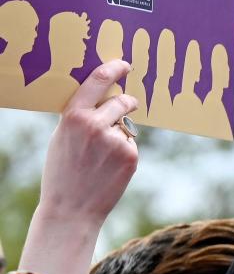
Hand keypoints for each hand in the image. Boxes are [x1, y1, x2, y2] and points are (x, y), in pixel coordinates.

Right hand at [35, 60, 138, 224]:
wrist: (71, 208)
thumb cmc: (63, 171)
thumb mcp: (62, 136)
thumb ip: (81, 116)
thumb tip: (105, 97)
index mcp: (73, 115)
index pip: (98, 80)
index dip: (114, 68)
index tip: (124, 64)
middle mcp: (95, 124)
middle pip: (122, 101)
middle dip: (128, 101)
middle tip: (130, 102)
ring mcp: (115, 140)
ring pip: (126, 127)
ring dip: (120, 135)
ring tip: (101, 158)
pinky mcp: (130, 155)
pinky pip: (131, 144)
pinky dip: (125, 152)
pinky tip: (110, 168)